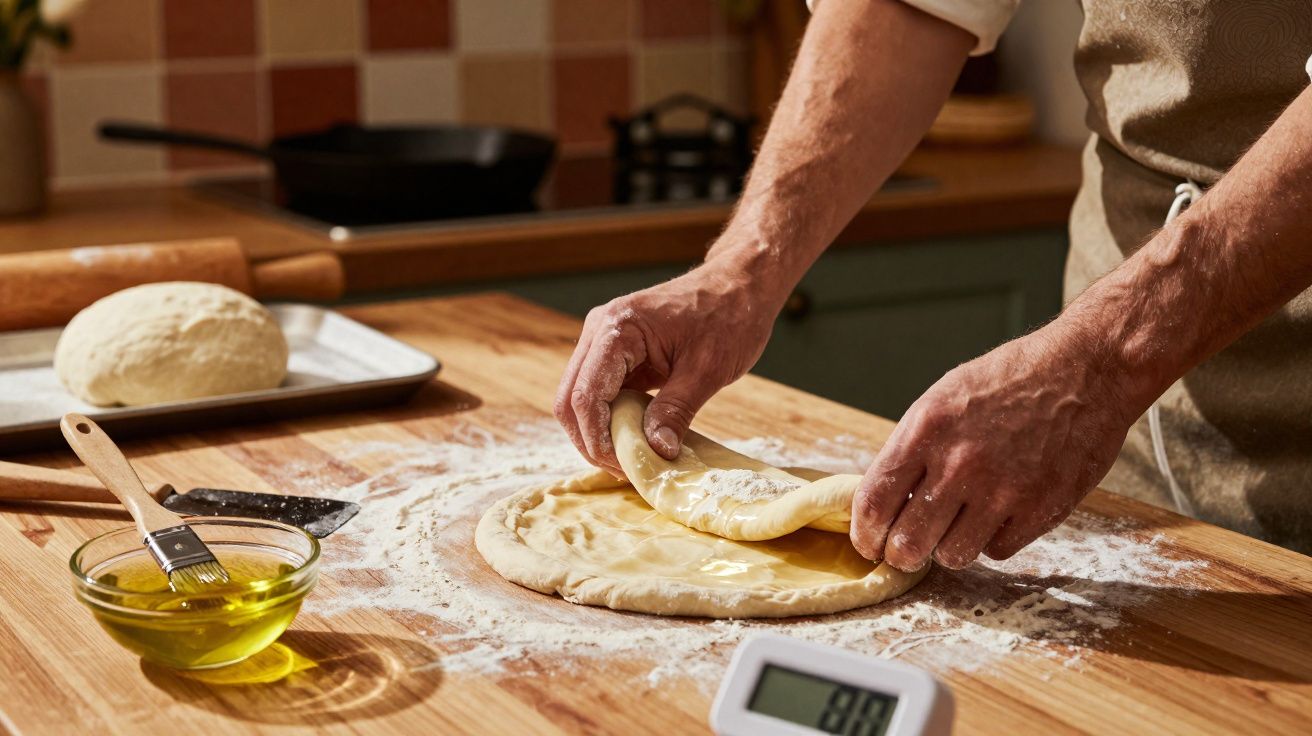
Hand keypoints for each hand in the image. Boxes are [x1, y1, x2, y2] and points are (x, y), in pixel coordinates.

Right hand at [554, 261, 778, 474]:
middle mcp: (599, 332)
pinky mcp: (615, 354)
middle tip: (626, 470)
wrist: (739, 286)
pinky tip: (634, 441)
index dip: (598, 439)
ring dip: (598, 434)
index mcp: (616, 329)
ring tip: (631, 460)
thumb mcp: (707, 369)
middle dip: (591, 441)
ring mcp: (603, 342)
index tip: (625, 466)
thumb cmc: (728, 317)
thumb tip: (657, 452)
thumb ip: (676, 410)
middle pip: (570, 401)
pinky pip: (599, 394)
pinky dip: (610, 421)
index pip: (585, 395)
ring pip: (579, 400)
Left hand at [849, 323, 1138, 570]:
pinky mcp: (1040, 510)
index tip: (869, 543)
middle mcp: (959, 464)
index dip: (865, 534)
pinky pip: (997, 550)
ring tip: (957, 526)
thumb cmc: (1009, 380)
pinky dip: (993, 540)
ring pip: (952, 556)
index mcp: (926, 431)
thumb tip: (883, 497)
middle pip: (907, 543)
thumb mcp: (943, 399)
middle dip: (900, 554)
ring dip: (949, 548)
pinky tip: (999, 513)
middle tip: (906, 551)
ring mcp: (1001, 490)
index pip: (873, 503)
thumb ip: (912, 448)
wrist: (1084, 371)